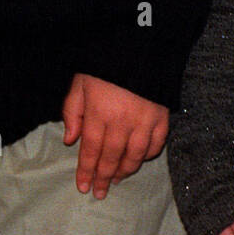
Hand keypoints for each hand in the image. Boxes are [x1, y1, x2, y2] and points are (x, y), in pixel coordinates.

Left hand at [62, 73, 168, 198]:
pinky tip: (139, 160)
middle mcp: (123, 120)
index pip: (91, 150)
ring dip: (126, 170)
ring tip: (117, 180)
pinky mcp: (163, 114)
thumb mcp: (79, 84)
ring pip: (136, 154)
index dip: (87, 171)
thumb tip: (70, 141)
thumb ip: (73, 113)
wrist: (140, 42)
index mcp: (100, 113)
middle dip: (104, 177)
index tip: (83, 187)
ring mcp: (146, 118)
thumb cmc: (103, 63)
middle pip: (112, 157)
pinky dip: (149, 154)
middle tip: (100, 192)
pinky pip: (158, 142)